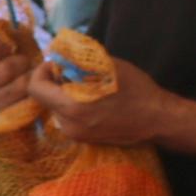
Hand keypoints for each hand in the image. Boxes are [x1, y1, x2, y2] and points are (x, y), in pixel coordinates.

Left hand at [23, 49, 173, 149]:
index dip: (42, 71)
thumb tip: (55, 56)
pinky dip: (73, 104)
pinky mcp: (83, 139)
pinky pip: (67, 117)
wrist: (158, 120)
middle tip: (74, 71)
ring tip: (87, 85)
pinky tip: (93, 99)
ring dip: (64, 93)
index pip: (36, 88)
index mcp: (72, 108)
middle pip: (45, 98)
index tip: (57, 63)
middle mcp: (69, 126)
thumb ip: (77, 61)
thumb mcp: (107, 67)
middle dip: (55, 82)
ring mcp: (76, 135)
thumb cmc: (136, 89)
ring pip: (56, 107)